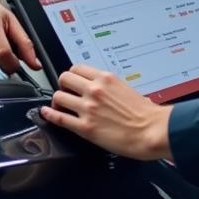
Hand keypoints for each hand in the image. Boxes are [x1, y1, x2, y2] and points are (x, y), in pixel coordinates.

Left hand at [40, 65, 172, 159]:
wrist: (152, 130)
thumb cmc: (145, 113)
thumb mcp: (126, 88)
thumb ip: (109, 86)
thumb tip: (100, 89)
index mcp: (106, 78)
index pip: (77, 68)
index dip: (72, 76)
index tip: (72, 82)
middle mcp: (94, 90)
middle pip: (64, 78)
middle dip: (63, 86)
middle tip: (65, 93)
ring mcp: (88, 108)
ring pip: (58, 97)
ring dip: (57, 102)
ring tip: (60, 107)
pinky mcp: (85, 127)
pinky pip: (59, 118)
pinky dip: (50, 115)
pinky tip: (47, 114)